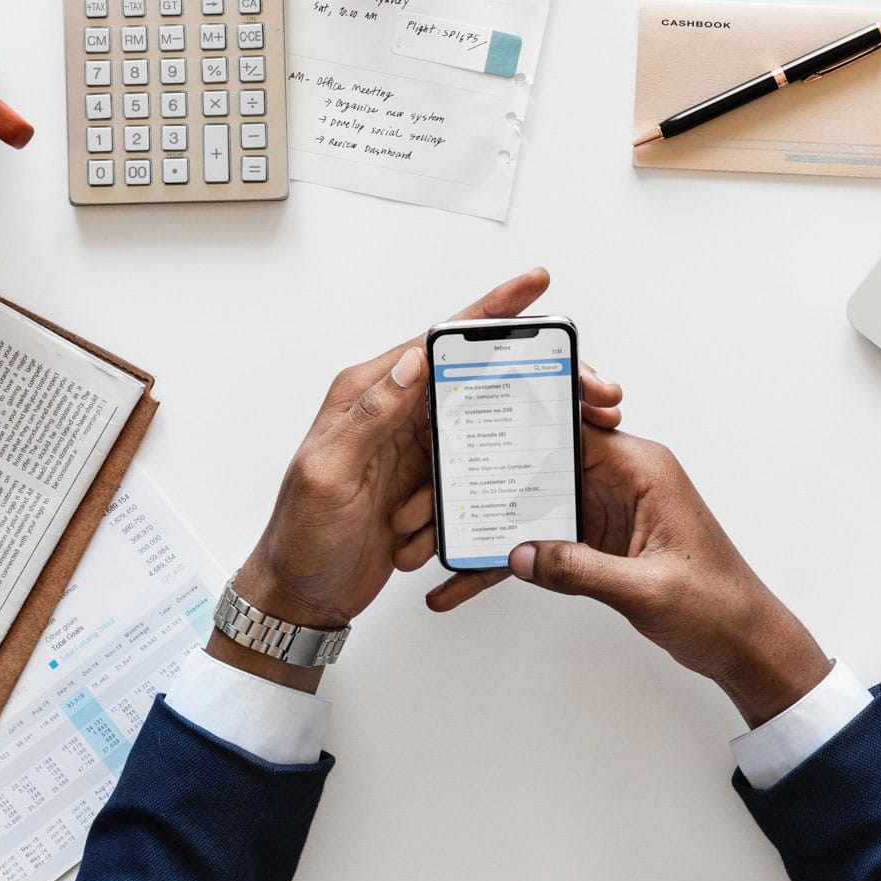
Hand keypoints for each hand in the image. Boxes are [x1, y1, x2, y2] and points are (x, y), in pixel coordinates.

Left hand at [212, 269, 622, 690]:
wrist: (301, 595)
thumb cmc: (300, 537)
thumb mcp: (329, 472)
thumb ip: (371, 415)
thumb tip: (414, 362)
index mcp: (367, 393)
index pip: (437, 342)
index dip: (489, 312)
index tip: (533, 285)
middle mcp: (393, 412)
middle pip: (471, 379)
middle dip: (520, 384)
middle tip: (580, 389)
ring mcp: (411, 449)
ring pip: (477, 433)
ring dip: (489, 459)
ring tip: (487, 481)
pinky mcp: (424, 484)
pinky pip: (467, 478)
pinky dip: (467, 501)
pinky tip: (449, 524)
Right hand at [428, 428, 829, 726]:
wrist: (744, 643)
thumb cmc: (719, 604)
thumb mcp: (647, 589)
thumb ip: (581, 569)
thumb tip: (521, 555)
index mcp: (641, 468)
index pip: (570, 428)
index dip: (517, 426)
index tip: (468, 427)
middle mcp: (619, 479)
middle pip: (537, 465)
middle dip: (483, 483)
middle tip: (428, 499)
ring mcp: (604, 509)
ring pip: (530, 506)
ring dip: (484, 528)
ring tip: (429, 545)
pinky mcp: (596, 541)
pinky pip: (540, 543)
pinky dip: (509, 561)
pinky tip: (465, 584)